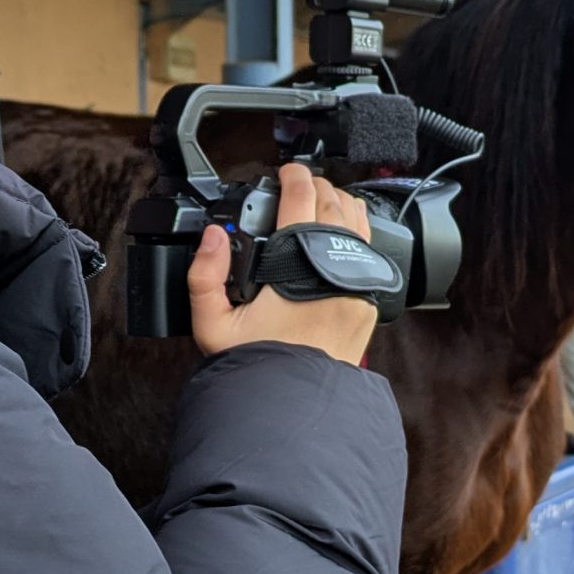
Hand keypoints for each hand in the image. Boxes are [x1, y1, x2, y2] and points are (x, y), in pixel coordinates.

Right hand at [188, 163, 378, 364]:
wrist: (294, 402)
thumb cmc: (257, 365)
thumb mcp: (212, 325)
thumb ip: (204, 277)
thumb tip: (213, 235)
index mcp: (296, 266)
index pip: (301, 200)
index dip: (293, 177)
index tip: (285, 170)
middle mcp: (334, 270)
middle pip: (333, 203)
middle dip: (316, 185)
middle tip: (299, 182)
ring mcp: (357, 284)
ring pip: (358, 221)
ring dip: (339, 202)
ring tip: (321, 199)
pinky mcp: (369, 300)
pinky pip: (370, 248)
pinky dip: (356, 229)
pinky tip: (343, 231)